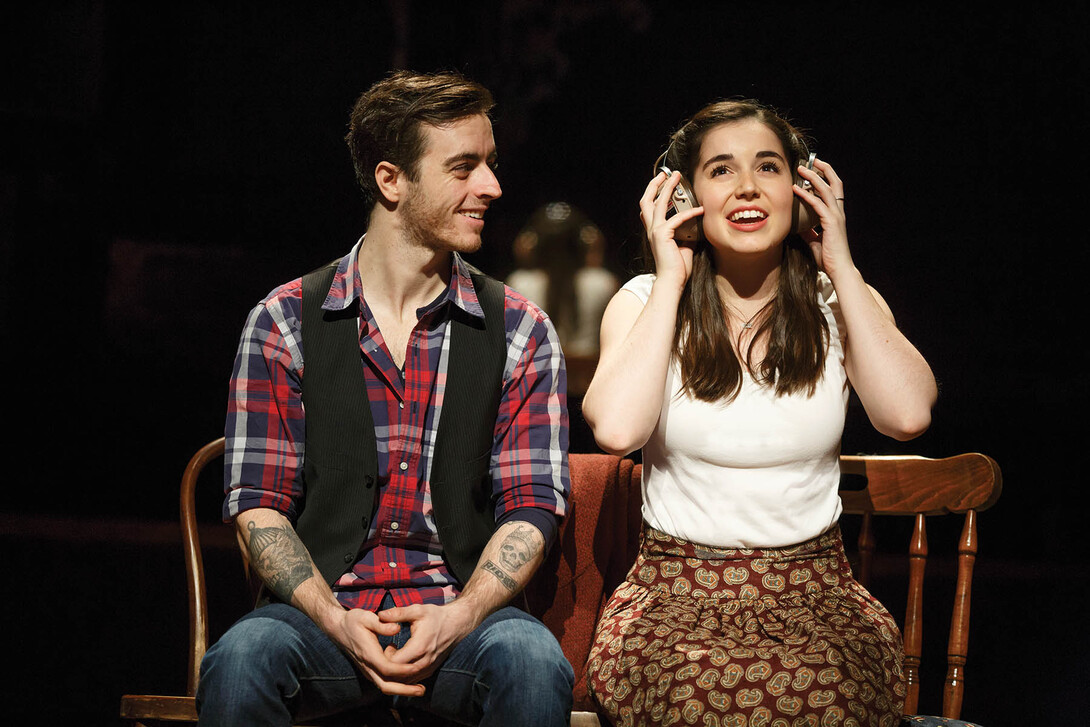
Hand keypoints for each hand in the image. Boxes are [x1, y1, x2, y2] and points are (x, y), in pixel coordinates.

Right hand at [334, 608, 426, 695]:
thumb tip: (396, 628)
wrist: (338, 629)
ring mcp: (368, 670)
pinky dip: (397, 685)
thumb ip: (382, 624)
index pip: (386, 668)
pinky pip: (384, 682)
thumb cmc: (353, 621)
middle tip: (422, 690)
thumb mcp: (366, 617)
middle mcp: (367, 665)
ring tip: (420, 689)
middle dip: (404, 690)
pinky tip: (411, 681)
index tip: (417, 668)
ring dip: (402, 690)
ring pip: (385, 686)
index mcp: (368, 653)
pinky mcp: (370, 670)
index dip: (402, 670)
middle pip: (386, 685)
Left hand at [377, 601, 476, 682]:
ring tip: (395, 656)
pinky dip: (404, 676)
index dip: (385, 656)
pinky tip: (401, 663)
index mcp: (420, 647)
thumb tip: (380, 615)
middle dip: (389, 666)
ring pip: (406, 681)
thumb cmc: (436, 616)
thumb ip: (398, 613)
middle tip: (390, 651)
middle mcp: (424, 661)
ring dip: (396, 672)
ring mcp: (428, 668)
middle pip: (398, 675)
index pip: (394, 663)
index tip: (389, 644)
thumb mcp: (417, 610)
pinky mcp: (430, 671)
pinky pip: (413, 680)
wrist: (457, 624)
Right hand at [639, 171, 703, 289]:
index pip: (648, 209)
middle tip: (666, 173)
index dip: (652, 194)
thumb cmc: (677, 268)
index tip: (661, 182)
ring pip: (657, 202)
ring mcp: (655, 231)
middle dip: (655, 184)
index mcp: (654, 232)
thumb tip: (695, 223)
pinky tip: (700, 209)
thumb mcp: (683, 245)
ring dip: (667, 187)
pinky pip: (676, 218)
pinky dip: (689, 213)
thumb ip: (686, 233)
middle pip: (646, 200)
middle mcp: (651, 229)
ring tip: (677, 177)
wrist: (672, 281)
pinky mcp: (662, 235)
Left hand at [794, 158, 853, 278]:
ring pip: (826, 189)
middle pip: (834, 182)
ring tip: (801, 169)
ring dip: (813, 177)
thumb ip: (809, 232)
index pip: (833, 189)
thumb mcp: (815, 242)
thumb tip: (799, 227)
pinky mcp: (831, 223)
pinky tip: (795, 189)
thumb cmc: (829, 258)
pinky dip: (806, 195)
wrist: (839, 270)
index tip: (814, 169)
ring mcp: (836, 216)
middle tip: (811, 160)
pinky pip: (818, 204)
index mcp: (836, 215)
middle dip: (824, 169)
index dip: (825, 177)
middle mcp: (838, 212)